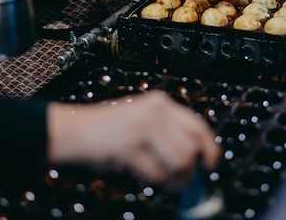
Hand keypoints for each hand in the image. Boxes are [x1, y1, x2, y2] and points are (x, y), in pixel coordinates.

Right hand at [47, 90, 220, 187]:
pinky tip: (142, 176)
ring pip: (179, 161)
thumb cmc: (109, 130)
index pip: (198, 125)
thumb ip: (167, 132)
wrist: (75, 130)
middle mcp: (155, 111)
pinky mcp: (129, 146)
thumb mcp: (142, 119)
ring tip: (166, 182)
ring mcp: (142, 128)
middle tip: (184, 182)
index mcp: (161, 103)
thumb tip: (195, 159)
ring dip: (175, 179)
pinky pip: (156, 172)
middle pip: (192, 147)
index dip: (210, 148)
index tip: (211, 165)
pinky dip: (153, 181)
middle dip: (191, 171)